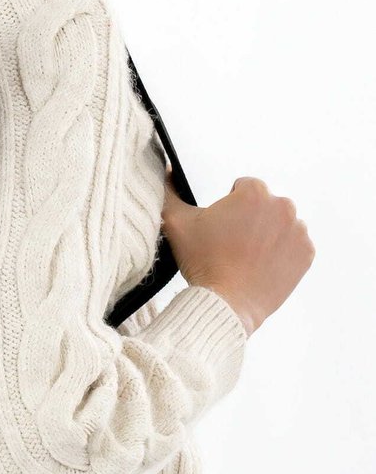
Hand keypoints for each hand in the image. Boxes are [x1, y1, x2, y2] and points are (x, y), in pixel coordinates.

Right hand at [161, 167, 315, 335]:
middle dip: (252, 217)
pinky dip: (282, 253)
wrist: (226, 304)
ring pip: (281, 224)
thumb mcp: (176, 222)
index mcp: (255, 193)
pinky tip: (262, 264)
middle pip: (265, 204)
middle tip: (233, 241)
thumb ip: (169, 190)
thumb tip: (166, 169)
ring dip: (269, 233)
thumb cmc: (203, 262)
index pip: (243, 187)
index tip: (222, 225)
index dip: (229, 205)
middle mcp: (283, 207)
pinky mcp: (306, 254)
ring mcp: (298, 232)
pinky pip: (295, 246)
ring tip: (248, 255)